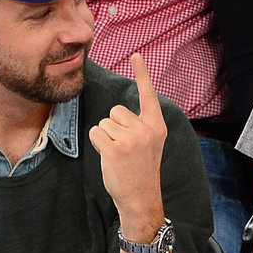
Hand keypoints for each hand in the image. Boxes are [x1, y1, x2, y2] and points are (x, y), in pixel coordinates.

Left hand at [90, 53, 167, 230]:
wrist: (141, 198)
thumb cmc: (142, 170)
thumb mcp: (150, 144)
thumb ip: (140, 126)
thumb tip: (116, 114)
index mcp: (156, 126)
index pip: (148, 95)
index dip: (142, 74)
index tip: (136, 55)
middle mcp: (145, 129)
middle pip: (116, 111)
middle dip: (114, 127)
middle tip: (125, 148)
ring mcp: (131, 139)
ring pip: (104, 123)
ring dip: (106, 138)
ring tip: (119, 155)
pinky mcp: (115, 149)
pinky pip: (96, 134)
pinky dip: (98, 144)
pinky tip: (110, 158)